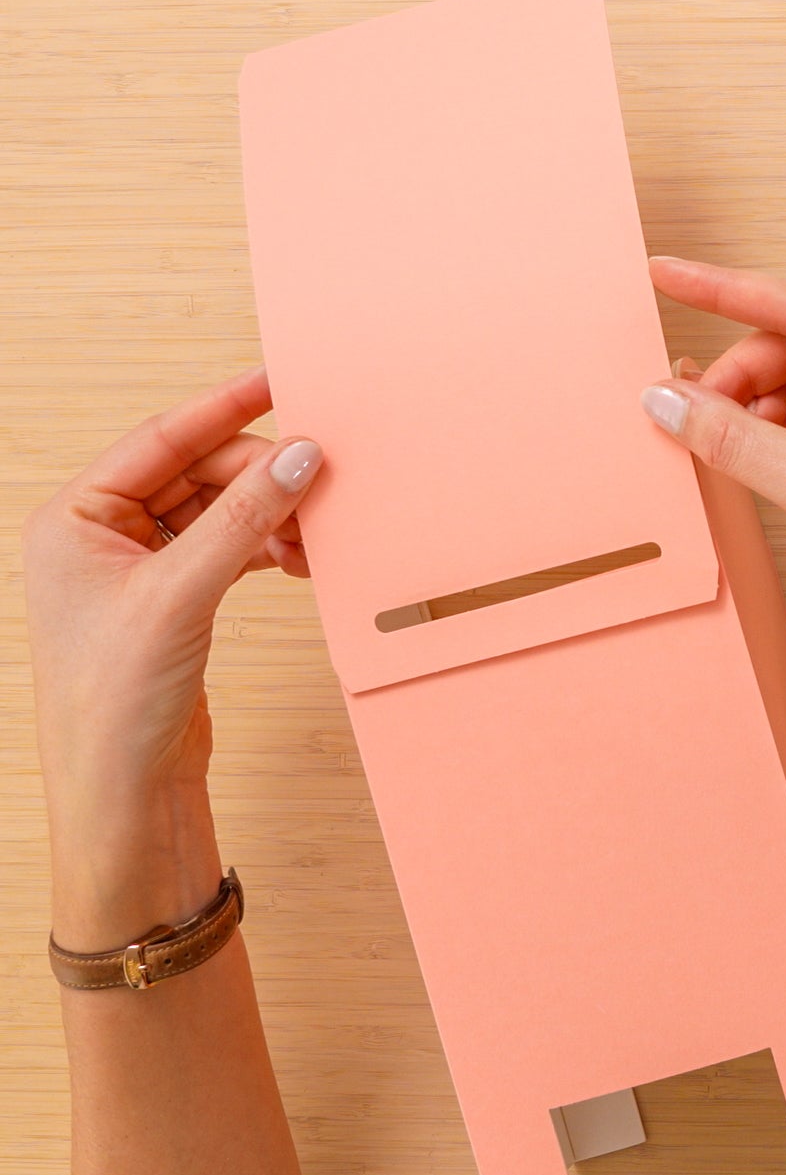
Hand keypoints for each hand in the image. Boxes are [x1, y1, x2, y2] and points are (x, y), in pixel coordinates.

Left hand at [24, 368, 322, 947]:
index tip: (278, 380)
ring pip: (222, 509)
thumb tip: (300, 454)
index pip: (159, 441)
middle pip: (199, 472)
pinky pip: (233, 546)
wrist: (124, 794)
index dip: (222, 409)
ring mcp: (140, 569)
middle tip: (324, 473)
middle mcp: (101, 537)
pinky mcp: (176, 600)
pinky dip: (271, 545)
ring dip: (273, 512)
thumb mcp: (181, 596)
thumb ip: (243, 519)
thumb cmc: (114, 703)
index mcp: (73, 520)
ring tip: (321, 527)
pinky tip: (305, 556)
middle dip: (263, 475)